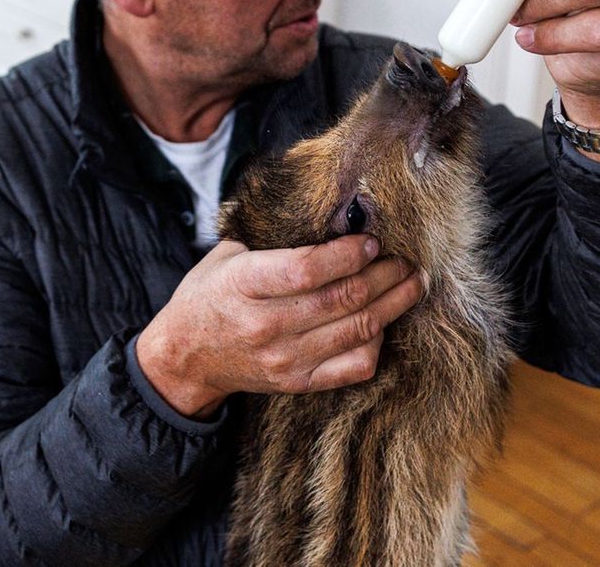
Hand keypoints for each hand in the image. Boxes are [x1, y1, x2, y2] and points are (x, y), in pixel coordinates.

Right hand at [135, 235, 425, 418]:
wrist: (186, 356)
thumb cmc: (211, 294)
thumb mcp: (228, 256)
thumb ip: (275, 242)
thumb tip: (337, 217)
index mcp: (244, 285)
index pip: (307, 270)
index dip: (348, 254)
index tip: (371, 240)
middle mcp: (266, 325)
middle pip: (341, 299)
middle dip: (384, 275)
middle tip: (407, 259)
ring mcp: (285, 359)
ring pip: (357, 330)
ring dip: (393, 304)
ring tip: (413, 283)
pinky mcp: (299, 382)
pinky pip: (354, 367)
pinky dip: (377, 343)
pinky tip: (385, 321)